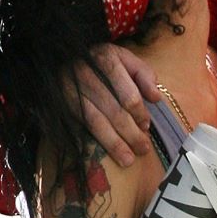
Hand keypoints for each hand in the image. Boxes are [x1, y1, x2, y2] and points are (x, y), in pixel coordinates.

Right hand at [68, 43, 161, 166]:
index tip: (147, 127)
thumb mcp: (124, 57)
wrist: (60, 57)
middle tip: (143, 150)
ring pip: (95, 123)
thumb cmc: (100, 60)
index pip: (128, 95)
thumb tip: (156, 98)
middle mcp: (88, 76)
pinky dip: (90, 142)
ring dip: (113, 144)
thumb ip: (143, 74)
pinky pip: (78, 127)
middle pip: (114, 112)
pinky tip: (101, 155)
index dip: (139, 114)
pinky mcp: (62, 105)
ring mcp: (72, 92)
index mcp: (107, 62)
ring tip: (128, 160)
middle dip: (130, 134)